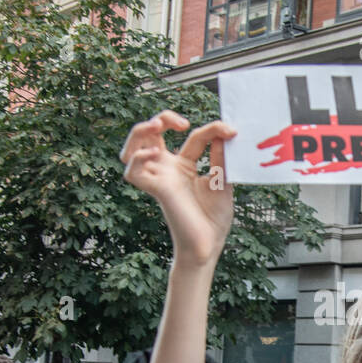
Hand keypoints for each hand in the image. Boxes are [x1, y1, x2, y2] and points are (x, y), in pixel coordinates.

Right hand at [120, 111, 237, 267]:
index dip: (210, 129)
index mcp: (184, 166)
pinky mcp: (156, 190)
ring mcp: (159, 178)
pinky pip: (132, 171)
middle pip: (150, 134)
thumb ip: (220, 157)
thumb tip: (224, 131)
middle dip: (160, 118)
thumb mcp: (222, 180)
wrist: (209, 244)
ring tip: (157, 126)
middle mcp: (168, 169)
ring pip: (132, 148)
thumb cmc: (214, 219)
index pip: (192, 137)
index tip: (230, 130)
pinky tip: (153, 153)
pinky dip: (137, 158)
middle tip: (180, 123)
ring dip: (139, 132)